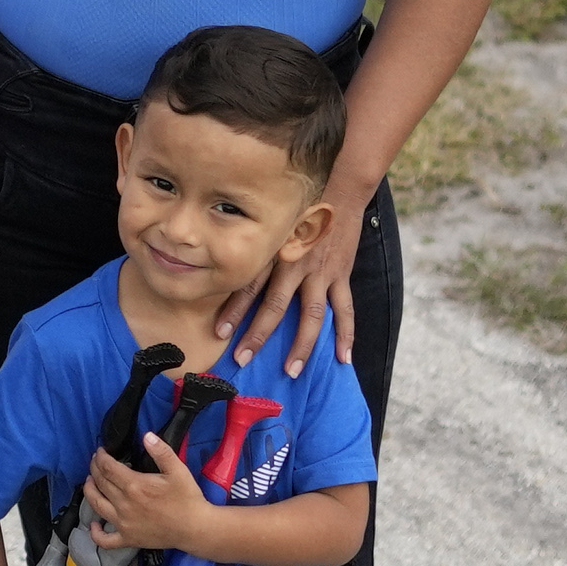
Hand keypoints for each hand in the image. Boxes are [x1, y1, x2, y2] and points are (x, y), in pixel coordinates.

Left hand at [83, 427, 223, 557]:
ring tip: (90, 482)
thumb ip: (161, 451)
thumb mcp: (178, 470)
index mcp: (135, 485)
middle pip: (100, 483)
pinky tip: (95, 525)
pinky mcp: (128, 539)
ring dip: (89, 491)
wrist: (195, 528)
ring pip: (97, 505)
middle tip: (95, 462)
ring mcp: (123, 523)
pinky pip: (105, 539)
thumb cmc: (188, 499)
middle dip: (95, 469)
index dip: (101, 457)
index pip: (108, 468)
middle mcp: (124, 504)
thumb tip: (147, 436)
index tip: (100, 451)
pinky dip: (96, 533)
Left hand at [223, 195, 375, 379]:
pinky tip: (344, 358)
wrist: (338, 195)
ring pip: (312, 314)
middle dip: (259, 334)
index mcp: (274, 254)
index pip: (249, 285)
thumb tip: (233, 276)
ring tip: (292, 370)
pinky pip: (345, 309)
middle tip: (243, 359)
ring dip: (302, 345)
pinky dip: (346, 334)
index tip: (219, 332)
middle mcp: (295, 264)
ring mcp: (321, 272)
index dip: (234, 310)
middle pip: (275, 305)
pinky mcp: (341, 275)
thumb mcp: (273, 229)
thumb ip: (258, 252)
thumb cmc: (299, 214)